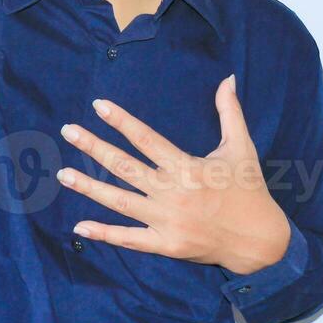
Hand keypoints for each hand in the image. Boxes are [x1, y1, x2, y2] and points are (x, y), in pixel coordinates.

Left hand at [56, 74, 291, 274]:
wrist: (259, 240)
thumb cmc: (249, 190)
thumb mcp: (241, 147)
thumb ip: (229, 112)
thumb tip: (227, 79)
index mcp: (187, 166)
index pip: (146, 138)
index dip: (120, 120)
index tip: (98, 106)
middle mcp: (173, 192)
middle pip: (124, 166)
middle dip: (94, 147)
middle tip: (68, 131)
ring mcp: (167, 220)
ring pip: (119, 201)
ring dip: (89, 187)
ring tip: (63, 174)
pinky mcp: (166, 244)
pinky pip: (129, 238)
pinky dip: (104, 233)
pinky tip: (80, 226)